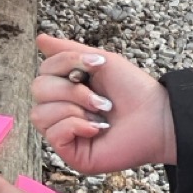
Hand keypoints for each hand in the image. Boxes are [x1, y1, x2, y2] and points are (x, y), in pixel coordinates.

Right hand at [31, 34, 176, 173]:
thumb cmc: (132, 90)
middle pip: (37, 90)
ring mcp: (62, 133)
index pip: (42, 72)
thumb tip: (40, 39)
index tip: (97, 65)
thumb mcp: (100, 60)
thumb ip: (68, 51)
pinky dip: (77, 126)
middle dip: (71, 90)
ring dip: (75, 108)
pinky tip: (97, 129)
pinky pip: (54, 134)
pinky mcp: (69, 153)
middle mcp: (59, 110)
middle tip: (100, 97)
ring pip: (40, 114)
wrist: (155, 117)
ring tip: (100, 113)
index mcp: (64, 88)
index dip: (66, 63)